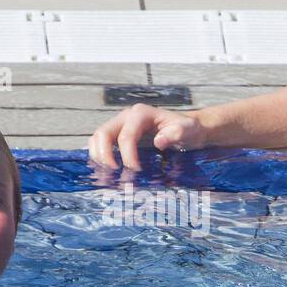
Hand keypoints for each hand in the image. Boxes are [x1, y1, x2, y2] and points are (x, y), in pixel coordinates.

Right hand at [88, 103, 204, 168]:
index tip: (136, 171)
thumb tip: (158, 141)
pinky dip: (99, 155)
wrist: (187, 128)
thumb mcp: (188, 130)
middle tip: (115, 172)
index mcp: (141, 114)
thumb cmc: (188, 129)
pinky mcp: (118, 133)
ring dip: (98, 155)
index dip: (128, 156)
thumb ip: (177, 133)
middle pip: (103, 133)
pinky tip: (107, 169)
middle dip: (105, 155)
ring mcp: (121, 124)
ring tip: (109, 172)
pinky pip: (101, 142)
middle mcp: (127, 116)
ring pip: (97, 137)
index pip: (126, 136)